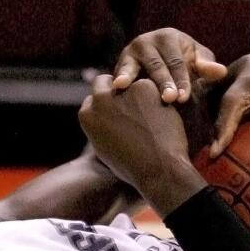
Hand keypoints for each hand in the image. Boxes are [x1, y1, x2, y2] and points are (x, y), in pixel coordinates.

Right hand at [79, 77, 205, 215]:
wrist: (157, 168)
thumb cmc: (134, 167)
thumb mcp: (105, 148)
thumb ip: (101, 127)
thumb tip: (104, 118)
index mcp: (87, 115)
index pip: (93, 99)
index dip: (107, 104)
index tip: (119, 111)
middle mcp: (100, 100)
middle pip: (104, 82)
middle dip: (115, 87)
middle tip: (133, 100)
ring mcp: (122, 91)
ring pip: (132, 84)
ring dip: (140, 95)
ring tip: (152, 120)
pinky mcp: (144, 87)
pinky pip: (152, 88)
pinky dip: (158, 98)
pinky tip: (162, 118)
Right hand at [111, 28, 227, 102]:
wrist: (161, 67)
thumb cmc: (184, 64)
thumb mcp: (198, 63)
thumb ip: (208, 67)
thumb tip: (221, 71)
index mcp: (168, 37)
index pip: (176, 61)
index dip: (181, 79)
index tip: (185, 97)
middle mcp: (146, 41)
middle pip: (155, 64)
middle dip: (162, 81)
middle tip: (169, 99)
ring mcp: (129, 52)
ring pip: (132, 66)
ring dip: (132, 78)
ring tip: (125, 86)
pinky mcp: (118, 65)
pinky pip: (118, 72)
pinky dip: (117, 79)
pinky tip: (115, 87)